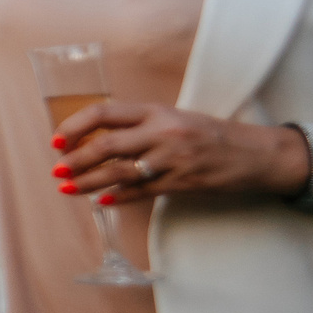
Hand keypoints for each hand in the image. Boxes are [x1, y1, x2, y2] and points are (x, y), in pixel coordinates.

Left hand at [53, 102, 310, 206]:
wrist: (256, 153)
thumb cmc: (210, 133)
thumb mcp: (174, 118)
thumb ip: (139, 124)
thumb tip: (97, 137)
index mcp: (155, 110)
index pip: (103, 113)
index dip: (75, 126)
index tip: (57, 140)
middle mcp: (161, 132)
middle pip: (106, 146)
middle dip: (75, 160)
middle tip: (57, 171)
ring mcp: (171, 159)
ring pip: (119, 172)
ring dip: (88, 183)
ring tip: (68, 189)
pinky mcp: (181, 182)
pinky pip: (141, 191)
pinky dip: (118, 196)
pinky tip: (101, 201)